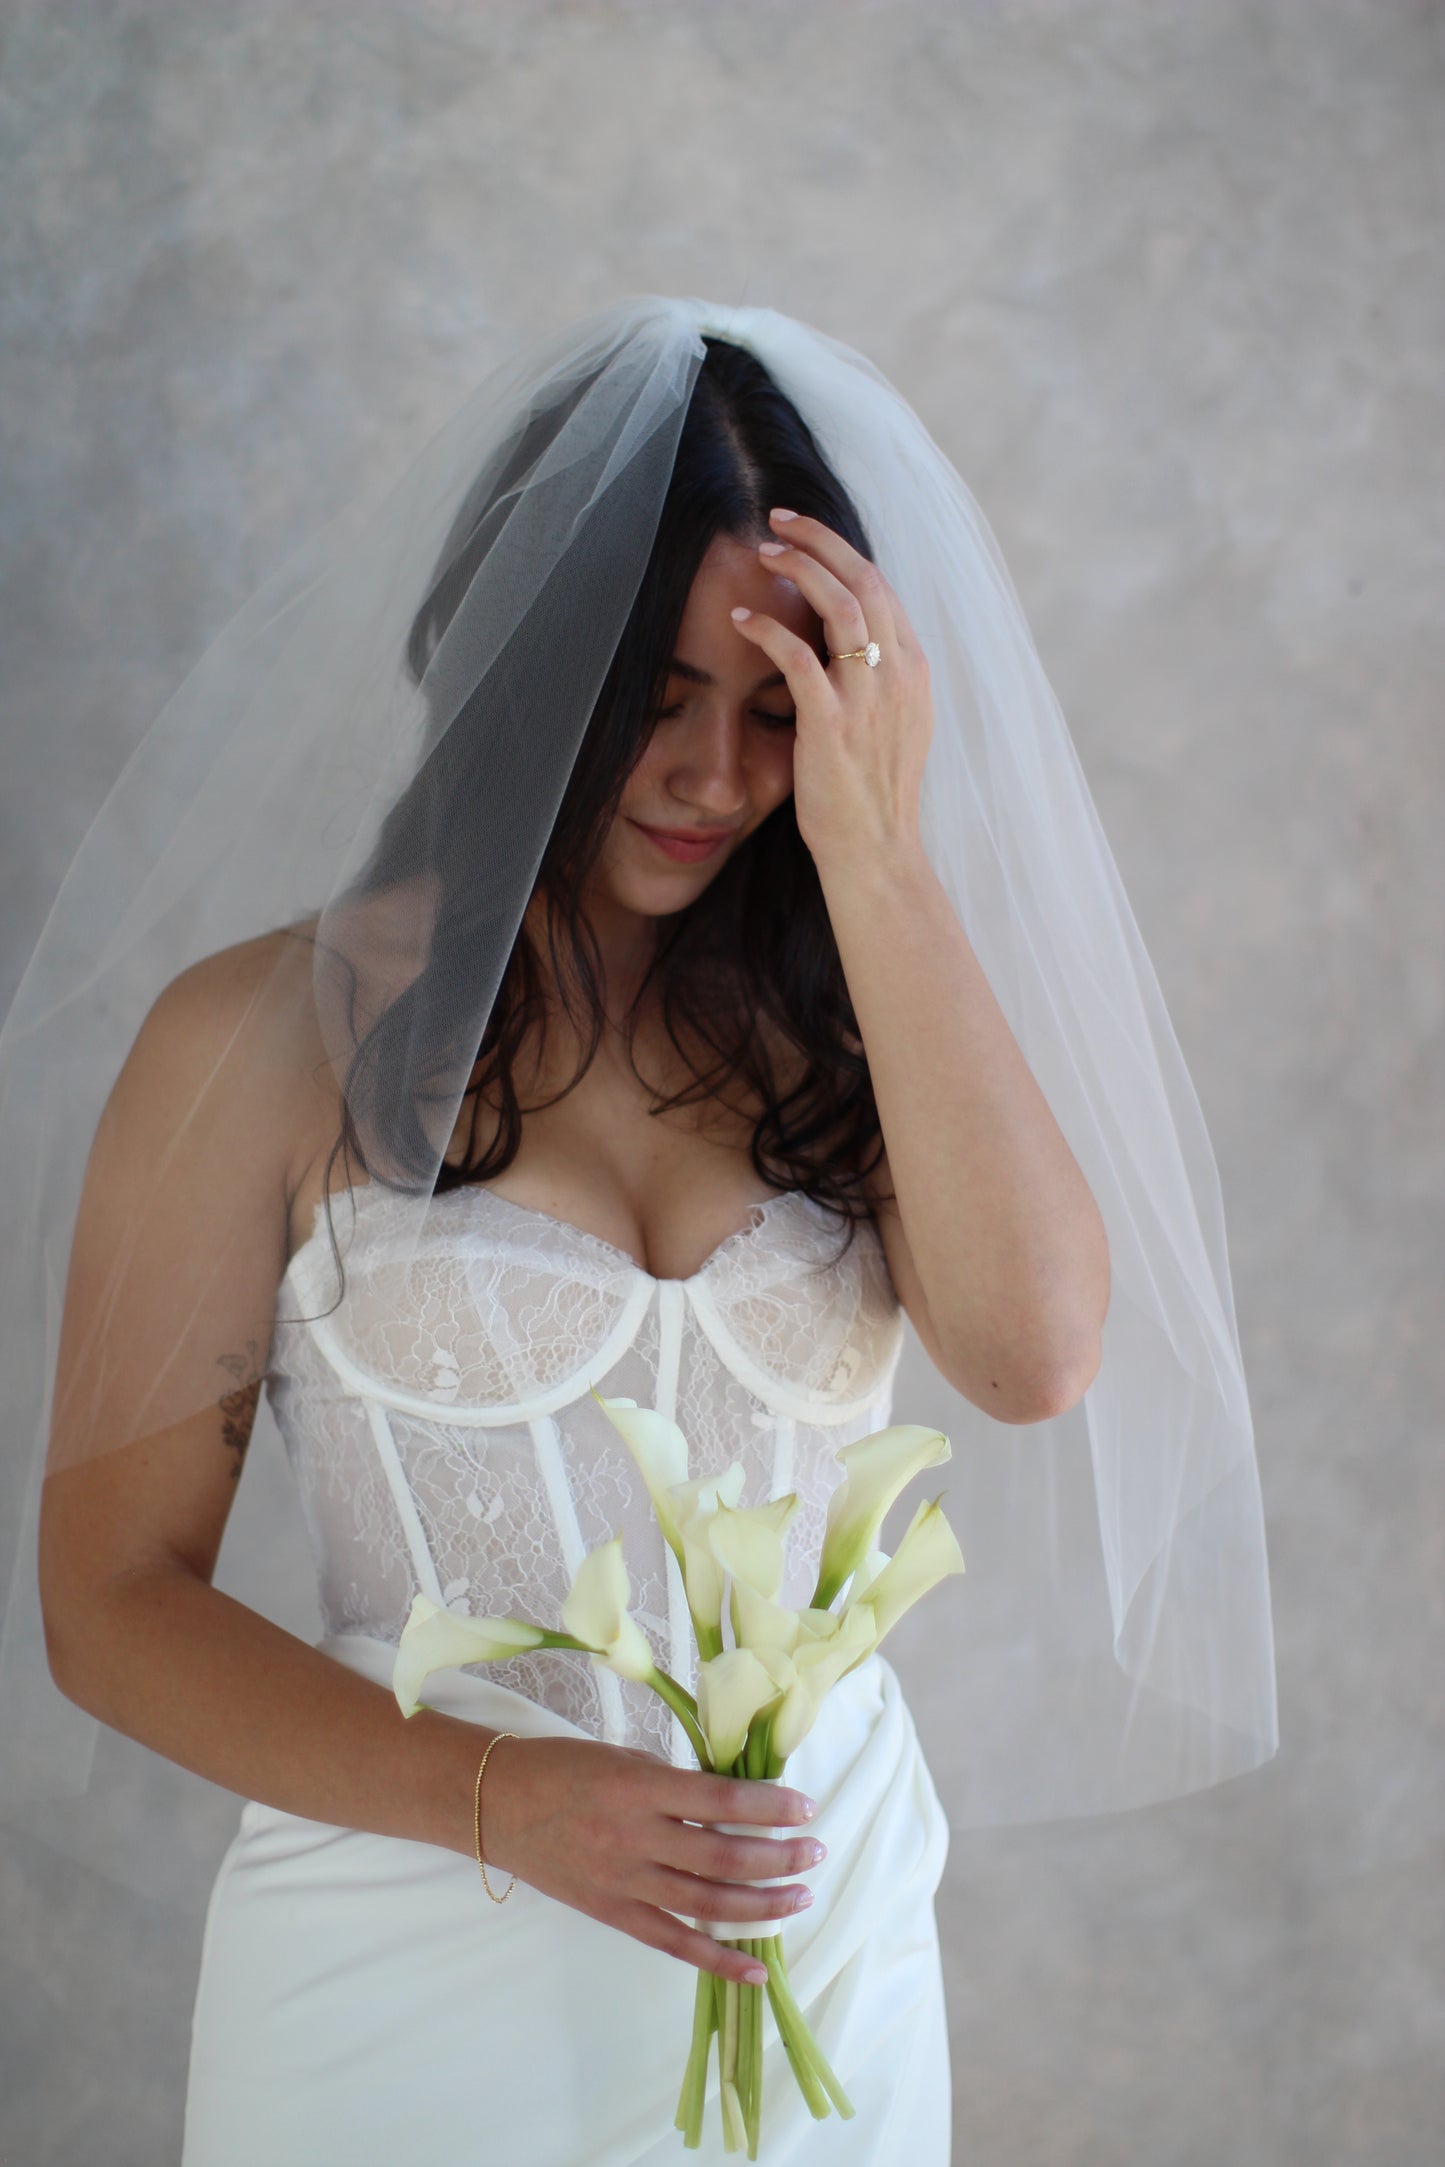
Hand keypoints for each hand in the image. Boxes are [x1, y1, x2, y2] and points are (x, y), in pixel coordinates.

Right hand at [478, 1735, 824, 1985]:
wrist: (497, 1805)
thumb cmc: (564, 1768)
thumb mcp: (624, 1759)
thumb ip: (675, 1784)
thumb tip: (732, 1802)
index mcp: (638, 1788)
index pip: (718, 1800)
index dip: (768, 1806)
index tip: (805, 1806)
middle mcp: (634, 1838)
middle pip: (722, 1856)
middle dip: (778, 1856)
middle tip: (816, 1851)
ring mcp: (624, 1882)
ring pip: (707, 1902)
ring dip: (762, 1903)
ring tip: (801, 1896)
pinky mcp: (613, 1914)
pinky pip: (674, 1943)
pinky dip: (719, 1959)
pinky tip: (758, 1967)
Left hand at [730, 507, 933, 867]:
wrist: (876, 853)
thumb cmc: (873, 798)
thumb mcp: (893, 728)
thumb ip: (878, 682)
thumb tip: (848, 646)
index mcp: (914, 672)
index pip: (883, 589)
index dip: (844, 552)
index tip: (809, 535)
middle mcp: (898, 676)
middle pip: (864, 580)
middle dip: (821, 539)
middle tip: (780, 519)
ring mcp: (868, 699)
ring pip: (838, 604)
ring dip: (798, 568)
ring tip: (764, 551)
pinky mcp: (832, 724)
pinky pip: (797, 657)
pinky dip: (767, 630)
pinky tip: (740, 621)